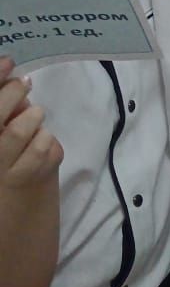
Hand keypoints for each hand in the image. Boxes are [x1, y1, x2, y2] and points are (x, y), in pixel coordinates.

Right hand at [0, 58, 62, 194]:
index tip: (8, 61)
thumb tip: (13, 76)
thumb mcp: (2, 140)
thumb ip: (3, 113)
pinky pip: (46, 149)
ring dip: (33, 119)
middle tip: (24, 84)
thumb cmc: (8, 170)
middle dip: (12, 94)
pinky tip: (42, 149)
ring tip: (35, 118)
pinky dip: (48, 143)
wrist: (15, 225)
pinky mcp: (28, 180)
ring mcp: (3, 170)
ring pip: (22, 131)